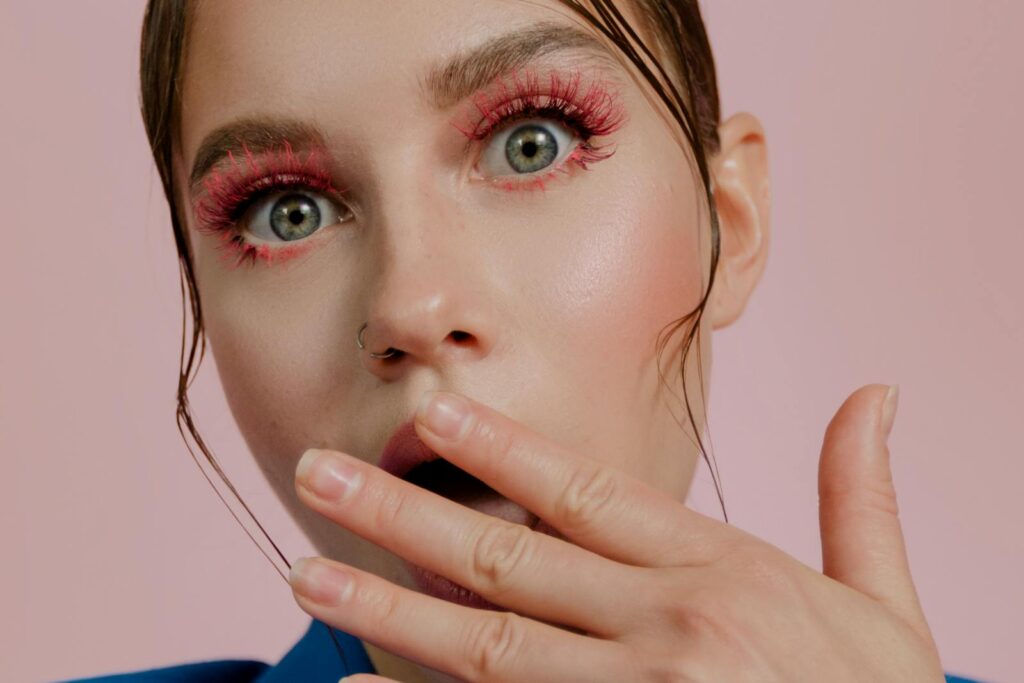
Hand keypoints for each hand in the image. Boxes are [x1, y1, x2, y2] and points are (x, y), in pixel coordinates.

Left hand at [287, 384, 945, 681]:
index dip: (503, 448)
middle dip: (406, 515)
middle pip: (511, 560)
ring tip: (310, 576)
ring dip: (390, 610)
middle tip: (320, 474)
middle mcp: (667, 630)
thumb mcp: (880, 606)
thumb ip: (858, 496)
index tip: (433, 414)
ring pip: (487, 649)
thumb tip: (875, 394)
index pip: (589, 492)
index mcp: (719, 572)